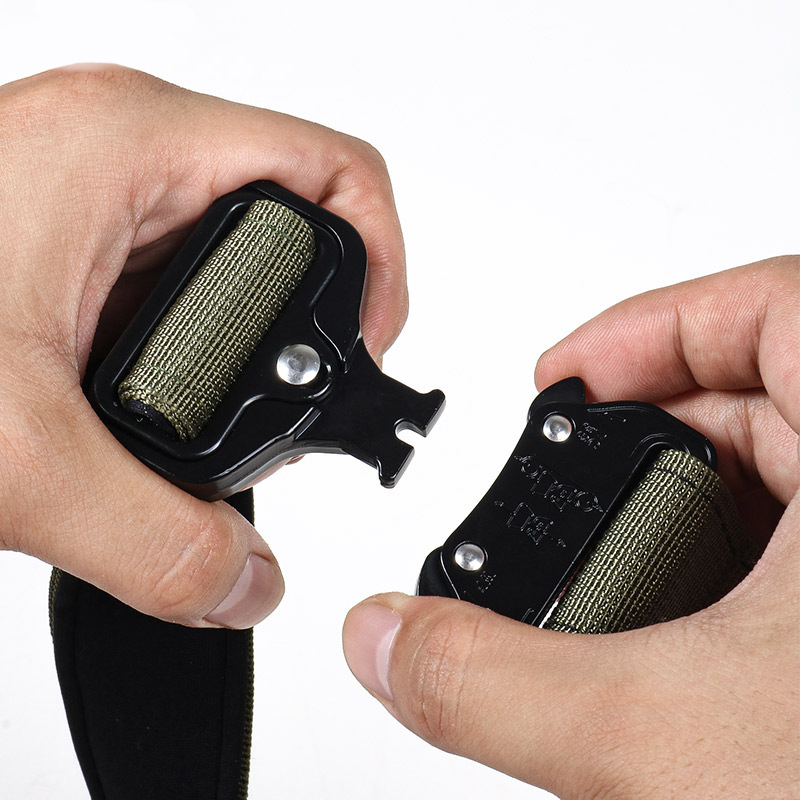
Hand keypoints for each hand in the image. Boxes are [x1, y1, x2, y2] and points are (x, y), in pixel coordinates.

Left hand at [0, 64, 406, 628]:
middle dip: (321, 308)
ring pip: (241, 234)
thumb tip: (245, 582)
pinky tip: (168, 388)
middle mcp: (120, 142)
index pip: (341, 171)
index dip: (385, 265)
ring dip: (258, 324)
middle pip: (301, 202)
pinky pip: (183, 256)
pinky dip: (202, 326)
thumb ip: (151, 536)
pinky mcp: (69, 220)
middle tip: (299, 395)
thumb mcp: (13, 453)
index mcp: (131, 147)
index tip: (366, 354)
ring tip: (233, 402)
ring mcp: (93, 178)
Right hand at [343, 258, 799, 798]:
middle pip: (762, 390)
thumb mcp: (668, 743)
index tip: (558, 382)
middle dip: (648, 435)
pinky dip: (745, 562)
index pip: (763, 304)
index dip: (643, 326)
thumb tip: (382, 637)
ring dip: (696, 506)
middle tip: (571, 490)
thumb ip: (493, 683)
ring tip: (628, 570)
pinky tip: (702, 626)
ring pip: (787, 473)